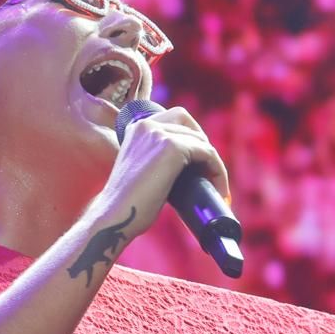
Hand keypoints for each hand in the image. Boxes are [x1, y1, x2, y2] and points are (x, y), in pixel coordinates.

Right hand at [98, 106, 230, 235]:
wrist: (116, 216)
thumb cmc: (129, 203)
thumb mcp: (140, 168)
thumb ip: (156, 158)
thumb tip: (188, 166)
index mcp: (136, 127)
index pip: (174, 117)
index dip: (190, 136)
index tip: (198, 161)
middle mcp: (147, 125)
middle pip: (189, 122)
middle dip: (202, 144)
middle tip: (208, 171)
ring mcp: (160, 134)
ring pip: (201, 140)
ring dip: (213, 162)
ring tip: (215, 185)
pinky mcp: (173, 148)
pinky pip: (208, 153)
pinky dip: (217, 170)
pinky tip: (218, 188)